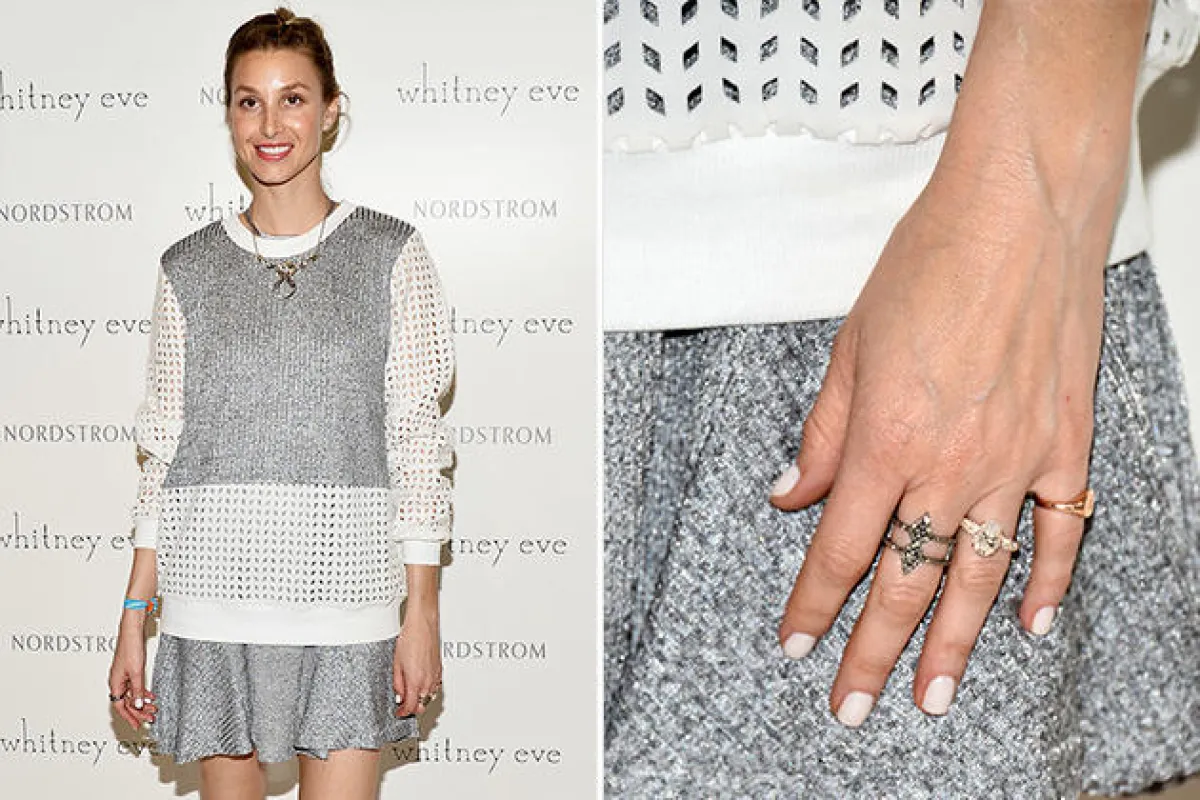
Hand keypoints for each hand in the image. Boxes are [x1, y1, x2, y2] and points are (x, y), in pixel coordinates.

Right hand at [107, 612, 157, 730]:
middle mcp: (117, 681)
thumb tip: (138, 705)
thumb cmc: (131, 648)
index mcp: (115, 683)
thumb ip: (137, 690)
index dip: (130, 717)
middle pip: (127, 702)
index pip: (121, 707)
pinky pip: (134, 686)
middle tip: (150, 717)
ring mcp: (123, 676)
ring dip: (142, 702)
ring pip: (132, 694)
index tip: (138, 725)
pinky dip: (142, 692)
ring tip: (153, 708)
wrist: (132, 631)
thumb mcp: (137, 672)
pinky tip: (150, 695)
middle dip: (139, 711)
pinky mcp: (129, 670)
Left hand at [393, 605, 441, 717]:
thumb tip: (399, 695)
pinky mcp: (440, 669)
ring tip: (411, 694)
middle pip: (422, 704)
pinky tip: (421, 685)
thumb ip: (398, 683)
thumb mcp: (397, 664)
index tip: (399, 712)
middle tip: (403, 705)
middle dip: (413, 707)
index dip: (403, 713)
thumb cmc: (410, 640)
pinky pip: (435, 686)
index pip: (411, 706)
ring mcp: (435, 675)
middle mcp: (428, 680)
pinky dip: (428, 690)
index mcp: (416, 681)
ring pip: (430, 696)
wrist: (422, 626)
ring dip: (421, 699)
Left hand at [769, 166, 1104, 724]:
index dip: (812, 605)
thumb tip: (791, 494)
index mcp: (883, 438)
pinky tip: (1029, 626)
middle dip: (871, 651)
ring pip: (977, 576)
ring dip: (950, 644)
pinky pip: (1058, 532)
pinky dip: (1046, 583)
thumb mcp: (848, 347)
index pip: (838, 548)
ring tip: (931, 696)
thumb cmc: (930, 264)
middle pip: (902, 580)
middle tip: (853, 704)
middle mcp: (948, 462)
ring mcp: (1014, 459)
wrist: (1019, 212)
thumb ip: (821, 434)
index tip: (795, 643)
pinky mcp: (1065, 444)